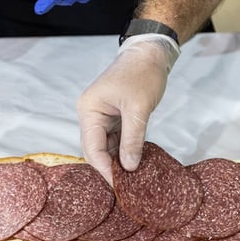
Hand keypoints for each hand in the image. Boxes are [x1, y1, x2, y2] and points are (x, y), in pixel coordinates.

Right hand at [77, 34, 179, 184]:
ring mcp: (101, 116)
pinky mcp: (114, 117)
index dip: (105, 169)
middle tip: (126, 187)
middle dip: (110, 168)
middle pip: (96, 150)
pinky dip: (125, 151)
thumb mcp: (139, 108)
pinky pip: (115, 139)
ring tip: (133, 179)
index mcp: (89, 110)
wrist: (151, 53)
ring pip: (106, 146)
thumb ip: (133, 139)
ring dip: (118, 161)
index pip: (92, 148)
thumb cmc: (142, 74)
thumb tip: (128, 167)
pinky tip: (136, 162)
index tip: (119, 186)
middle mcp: (91, 114)